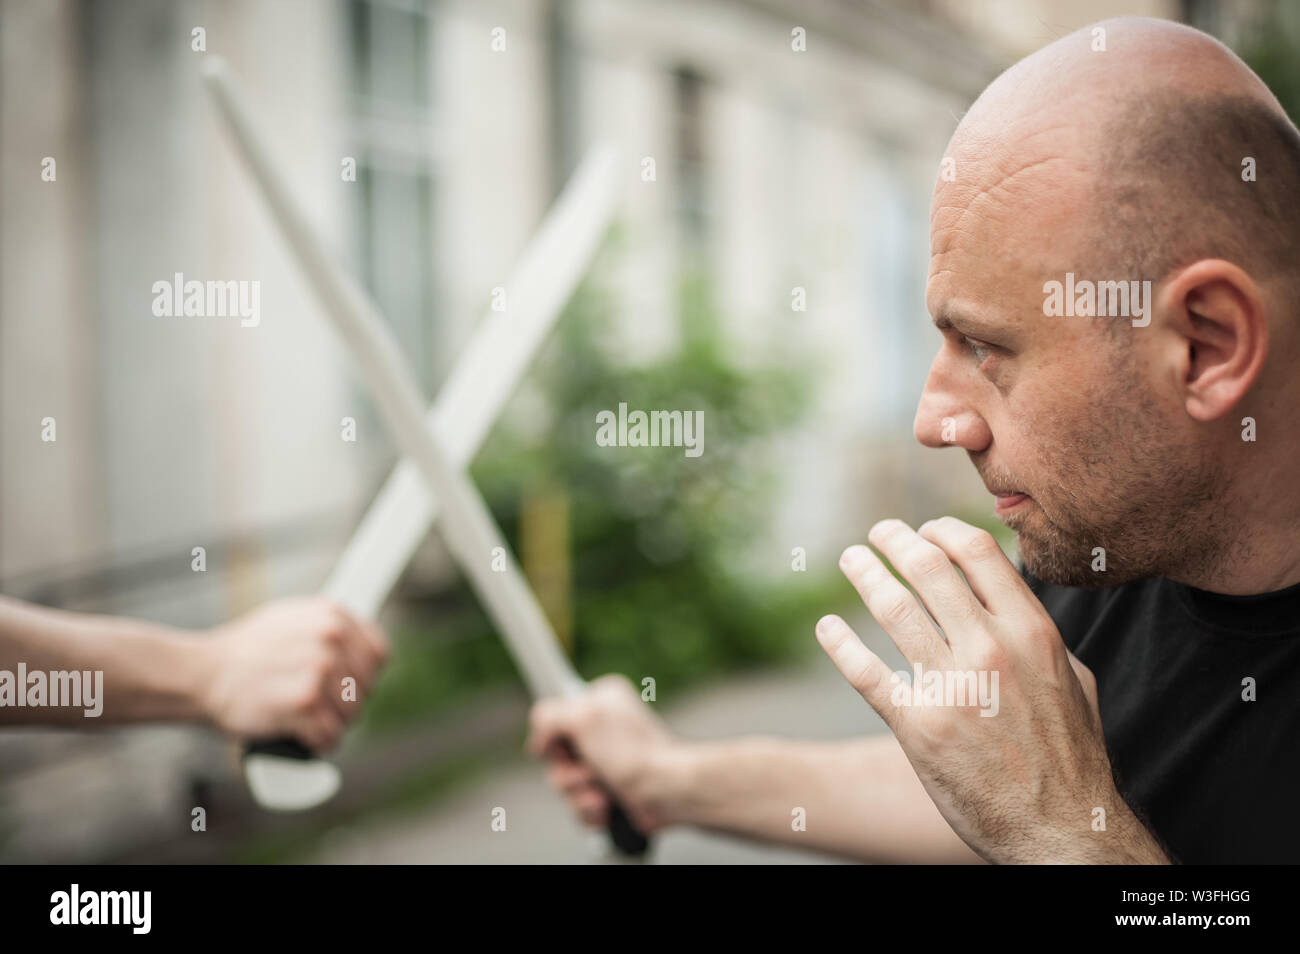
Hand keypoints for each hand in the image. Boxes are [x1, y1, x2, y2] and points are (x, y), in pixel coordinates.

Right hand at [198, 597, 388, 751]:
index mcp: (333, 614)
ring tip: (304, 718)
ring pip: (351, 714)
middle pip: (366, 688)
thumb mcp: (292, 620)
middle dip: (346, 704)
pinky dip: (317, 744)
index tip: (345, 686)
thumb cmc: (246, 652)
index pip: (378, 655)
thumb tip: (361, 644)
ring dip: (331, 725)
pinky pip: (330, 736)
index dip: (363, 677)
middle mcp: (331, 637)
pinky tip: (301, 736)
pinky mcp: (305, 702)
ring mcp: (320, 668)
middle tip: (316, 707)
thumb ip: (328, 628)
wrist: (203, 674)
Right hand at [526, 674, 677, 833]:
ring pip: (565, 783)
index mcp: (600, 700)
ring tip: (602, 792)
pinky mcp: (610, 791)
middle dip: (566, 772)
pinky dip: (590, 810)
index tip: (563, 745)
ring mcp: (606, 762)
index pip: (554, 715)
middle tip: (589, 771)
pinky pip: (580, 805)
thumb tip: (541, 739)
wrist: (666, 791)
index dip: (553, 738)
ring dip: (578, 793)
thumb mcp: (583, 716)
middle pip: (556, 756)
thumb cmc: (633, 752)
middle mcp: (603, 729)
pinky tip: (607, 806)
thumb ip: (548, 715)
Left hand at [816, 517, 1165, 862]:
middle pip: (927, 567)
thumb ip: (1037, 633)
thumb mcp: (1072, 680)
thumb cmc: (1070, 754)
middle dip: (895, 541)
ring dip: (864, 574)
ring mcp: (952, 688)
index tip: (924, 530)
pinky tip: (828, 627)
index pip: (977, 552)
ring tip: (851, 560)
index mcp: (1032, 633)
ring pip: (893, 607)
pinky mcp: (918, 727)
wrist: (1060, 831)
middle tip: (878, 534)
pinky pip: (866, 672)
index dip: (942, 530)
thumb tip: (1009, 597)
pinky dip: (839, 642)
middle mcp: (991, 651)